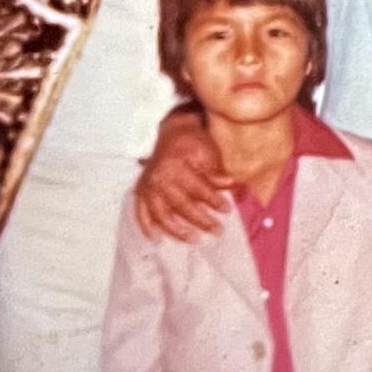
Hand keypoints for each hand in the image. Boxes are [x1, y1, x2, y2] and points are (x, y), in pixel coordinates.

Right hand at [134, 111, 231, 241]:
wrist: (172, 132)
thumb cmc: (193, 143)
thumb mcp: (208, 152)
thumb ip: (216, 172)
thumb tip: (230, 185)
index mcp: (176, 166)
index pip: (197, 188)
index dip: (213, 200)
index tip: (228, 210)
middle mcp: (159, 177)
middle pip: (180, 204)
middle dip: (200, 220)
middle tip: (218, 230)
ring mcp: (148, 186)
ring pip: (160, 213)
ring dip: (176, 229)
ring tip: (193, 239)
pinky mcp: (141, 191)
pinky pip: (140, 211)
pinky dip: (146, 226)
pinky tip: (156, 238)